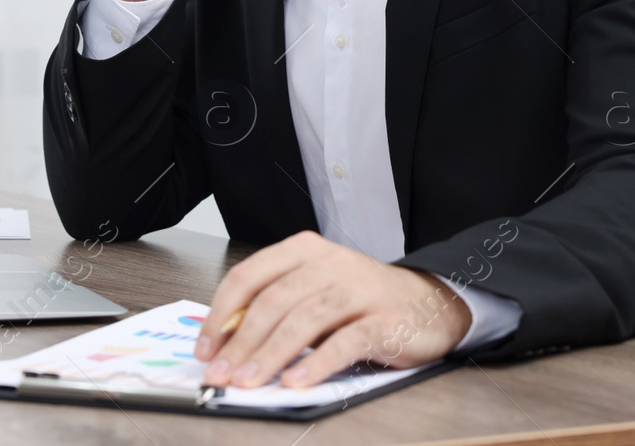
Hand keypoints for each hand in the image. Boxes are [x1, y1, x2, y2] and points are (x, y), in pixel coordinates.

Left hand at [194, 232, 470, 389]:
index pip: (250, 275)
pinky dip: (318, 362)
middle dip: (241, 342)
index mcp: (306, 251)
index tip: (204, 349)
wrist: (430, 302)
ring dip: (272, 354)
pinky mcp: (385, 319)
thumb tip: (224, 341)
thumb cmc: (364, 300)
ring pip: (306, 318)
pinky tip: (297, 381)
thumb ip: (276, 305)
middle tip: (221, 375)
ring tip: (249, 383)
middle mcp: (331, 263)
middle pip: (275, 300)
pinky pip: (346, 340)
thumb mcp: (315, 289)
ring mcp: (360, 289)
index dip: (221, 314)